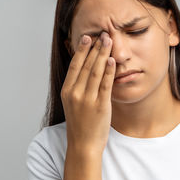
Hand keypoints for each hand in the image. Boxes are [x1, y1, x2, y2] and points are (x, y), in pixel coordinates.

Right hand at [61, 31, 114, 153]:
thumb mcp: (72, 103)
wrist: (83, 145)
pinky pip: (105, 85)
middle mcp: (75, 93)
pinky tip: (112, 60)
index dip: (81, 50)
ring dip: (102, 54)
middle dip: (95, 48)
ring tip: (108, 41)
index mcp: (67, 91)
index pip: (75, 66)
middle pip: (86, 65)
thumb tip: (84, 69)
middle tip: (102, 34)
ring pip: (95, 71)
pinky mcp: (100, 106)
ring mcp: (87, 100)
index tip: (87, 37)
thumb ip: (77, 87)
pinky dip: (108, 71)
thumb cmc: (80, 124)